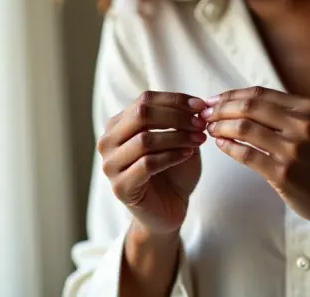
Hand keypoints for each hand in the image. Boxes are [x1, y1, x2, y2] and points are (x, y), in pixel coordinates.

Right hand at [97, 91, 207, 234]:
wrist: (169, 209)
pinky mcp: (120, 187)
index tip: (201, 105)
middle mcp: (108, 142)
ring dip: (178, 137)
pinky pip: (147, 164)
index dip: (175, 100)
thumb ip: (181, 121)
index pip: (145, 100)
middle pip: (142, 115)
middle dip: (177, 116)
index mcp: (118, 125)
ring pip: (145, 140)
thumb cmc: (174, 171)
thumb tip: (196, 106)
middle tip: (201, 124)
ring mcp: (110, 165)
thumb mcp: (179, 138)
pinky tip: (188, 154)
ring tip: (199, 140)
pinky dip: (172, 156)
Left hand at [201, 87, 309, 234]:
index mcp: (308, 108)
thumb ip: (285, 113)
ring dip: (220, 126)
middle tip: (204, 114)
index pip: (259, 94)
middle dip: (220, 108)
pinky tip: (220, 145)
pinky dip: (228, 147)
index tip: (213, 100)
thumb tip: (240, 102)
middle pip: (248, 107)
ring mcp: (293, 149)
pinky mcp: (283, 173)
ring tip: (209, 129)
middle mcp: (302, 124)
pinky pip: (246, 154)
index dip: (231, 95)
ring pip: (244, 128)